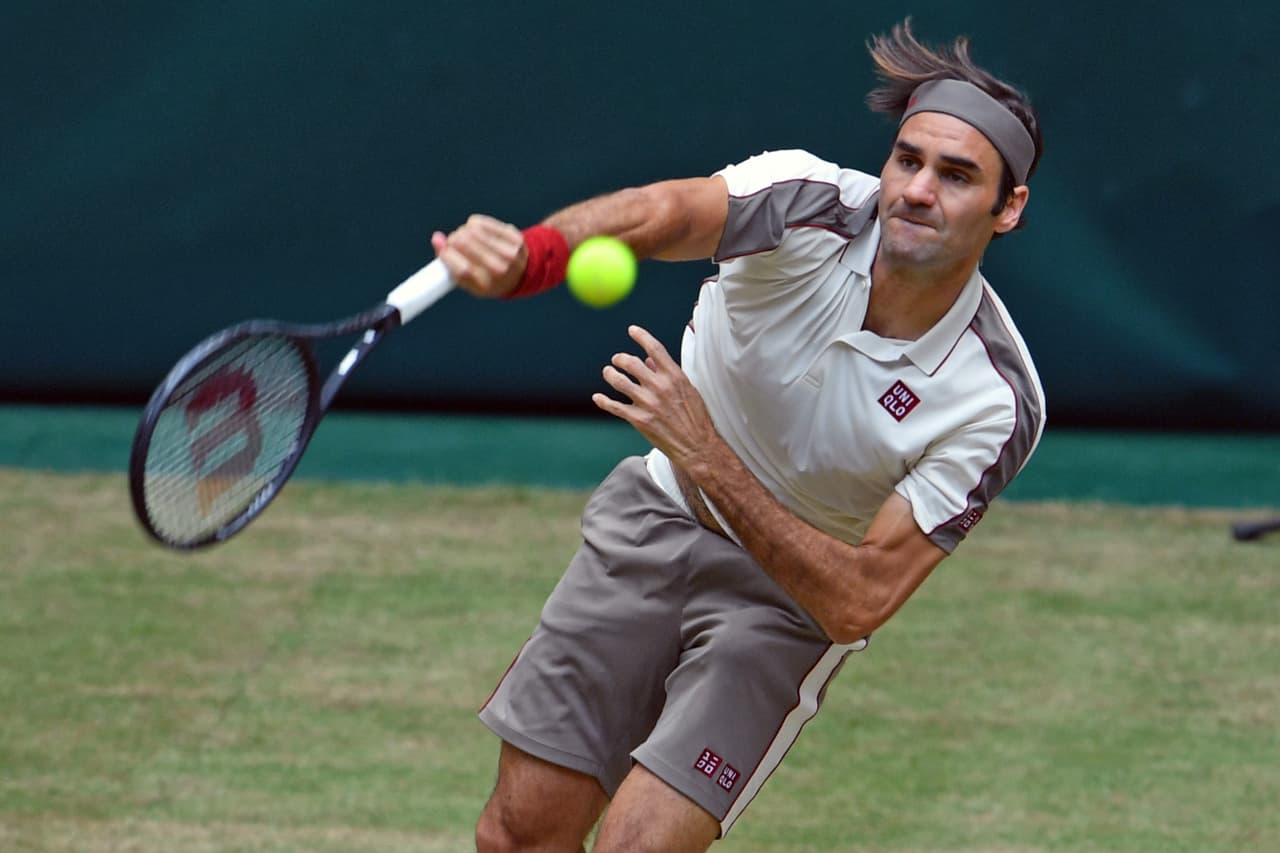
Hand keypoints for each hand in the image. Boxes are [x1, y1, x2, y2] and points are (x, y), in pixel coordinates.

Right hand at [430, 214, 526, 297]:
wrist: (520, 275)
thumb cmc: (486, 278)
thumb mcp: (467, 281)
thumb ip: (448, 264)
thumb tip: (436, 238)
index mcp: (486, 286)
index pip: (462, 268)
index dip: (446, 254)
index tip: (439, 246)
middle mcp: (500, 270)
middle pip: (465, 243)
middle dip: (454, 239)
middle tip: (454, 241)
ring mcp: (510, 253)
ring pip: (473, 229)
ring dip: (464, 230)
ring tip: (466, 236)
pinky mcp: (515, 237)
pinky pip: (483, 222)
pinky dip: (475, 224)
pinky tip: (477, 230)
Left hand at [593, 325, 721, 473]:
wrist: (697, 445)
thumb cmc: (696, 418)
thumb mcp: (687, 390)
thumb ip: (668, 373)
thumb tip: (650, 361)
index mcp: (675, 376)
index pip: (654, 348)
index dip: (641, 336)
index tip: (632, 330)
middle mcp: (660, 387)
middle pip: (631, 363)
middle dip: (620, 358)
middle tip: (616, 359)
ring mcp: (648, 403)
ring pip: (619, 381)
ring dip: (610, 374)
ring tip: (608, 372)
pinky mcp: (639, 420)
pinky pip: (614, 406)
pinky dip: (603, 400)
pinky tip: (598, 397)